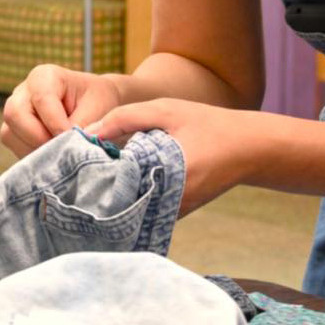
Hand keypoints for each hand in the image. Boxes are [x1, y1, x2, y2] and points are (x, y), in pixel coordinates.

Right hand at [0, 64, 122, 158]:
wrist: (97, 107)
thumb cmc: (99, 103)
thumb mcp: (99, 110)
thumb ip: (82, 127)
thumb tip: (66, 147)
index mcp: (44, 76)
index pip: (41, 100)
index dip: (56, 124)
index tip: (75, 139)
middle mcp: (23, 91)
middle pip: (15, 115)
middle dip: (38, 138)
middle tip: (63, 149)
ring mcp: (15, 110)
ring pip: (9, 133)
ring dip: (35, 149)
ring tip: (62, 152)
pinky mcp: (13, 130)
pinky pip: (13, 146)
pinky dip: (33, 156)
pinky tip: (54, 154)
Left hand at [87, 98, 254, 215]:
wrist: (250, 148)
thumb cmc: (207, 124)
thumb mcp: (165, 111)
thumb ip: (124, 118)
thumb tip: (88, 132)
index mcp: (167, 177)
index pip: (114, 185)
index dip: (90, 174)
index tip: (73, 164)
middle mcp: (170, 202)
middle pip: (118, 202)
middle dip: (96, 188)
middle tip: (76, 171)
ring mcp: (174, 212)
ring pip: (130, 208)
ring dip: (112, 192)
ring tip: (92, 173)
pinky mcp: (176, 213)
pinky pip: (144, 208)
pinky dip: (129, 195)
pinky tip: (117, 178)